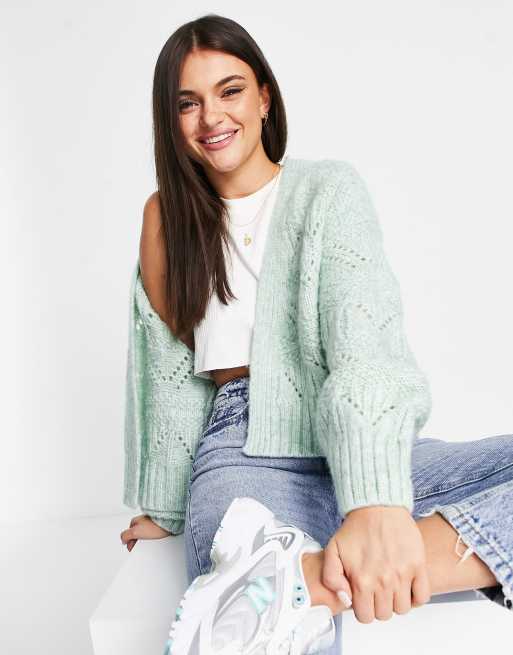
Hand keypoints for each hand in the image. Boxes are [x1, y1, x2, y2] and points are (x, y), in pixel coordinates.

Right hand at [120, 514, 171, 551]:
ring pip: (145, 535)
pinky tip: (156, 540)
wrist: (169, 523)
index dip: (130, 543)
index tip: (133, 548)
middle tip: (142, 545)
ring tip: (150, 543)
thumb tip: (123, 540)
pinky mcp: (158, 526)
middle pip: (137, 535)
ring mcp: (150, 523)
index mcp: (135, 521)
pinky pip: (153, 534)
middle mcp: (142, 521)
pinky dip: (153, 538)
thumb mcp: (135, 531)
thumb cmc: (154, 525)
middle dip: (138, 541)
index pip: (129, 534)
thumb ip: (125, 535)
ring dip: (147, 540)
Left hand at [322, 506, 430, 622]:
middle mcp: (384, 581)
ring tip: (390, 587)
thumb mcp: (333, 549)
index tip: (364, 597)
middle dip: (378, 605)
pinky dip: (415, 596)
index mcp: (362, 580)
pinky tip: (406, 585)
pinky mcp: (418, 566)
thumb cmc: (357, 527)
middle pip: (384, 615)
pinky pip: (422, 597)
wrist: (378, 506)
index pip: (365, 616)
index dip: (363, 608)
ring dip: (396, 601)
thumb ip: (331, 578)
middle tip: (376, 590)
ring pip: (403, 609)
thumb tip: (345, 599)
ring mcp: (403, 575)